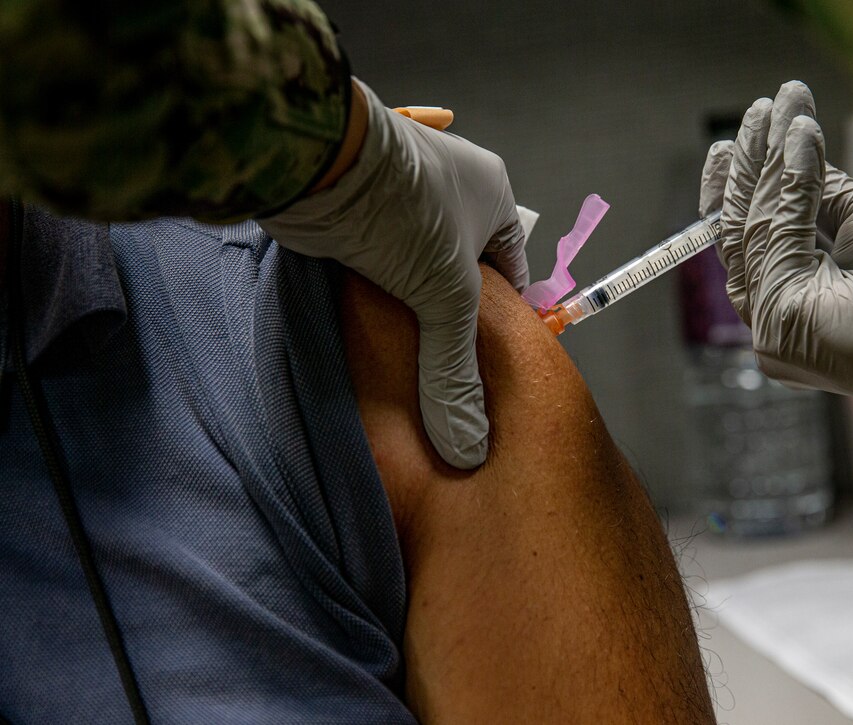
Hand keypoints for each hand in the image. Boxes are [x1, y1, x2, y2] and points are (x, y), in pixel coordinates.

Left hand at [259, 79, 527, 467]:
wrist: (316, 160)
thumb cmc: (403, 215)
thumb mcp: (445, 299)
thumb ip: (455, 372)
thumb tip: (470, 448)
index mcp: (493, 192)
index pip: (511, 270)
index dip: (503, 318)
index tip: (485, 364)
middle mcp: (453, 184)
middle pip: (461, 266)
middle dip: (448, 310)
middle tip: (437, 361)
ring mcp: (403, 186)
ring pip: (415, 257)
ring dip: (406, 293)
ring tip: (399, 345)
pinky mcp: (359, 196)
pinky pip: (377, 244)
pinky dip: (371, 273)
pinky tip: (363, 303)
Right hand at [701, 81, 852, 412]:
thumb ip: (821, 196)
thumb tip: (796, 143)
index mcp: (795, 304)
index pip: (754, 238)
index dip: (744, 185)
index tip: (741, 135)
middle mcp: (776, 320)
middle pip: (743, 232)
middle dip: (748, 166)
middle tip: (757, 111)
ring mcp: (774, 325)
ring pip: (752, 231)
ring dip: (762, 164)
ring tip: (772, 109)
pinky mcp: (784, 319)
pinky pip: (777, 239)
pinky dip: (788, 184)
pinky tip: (799, 135)